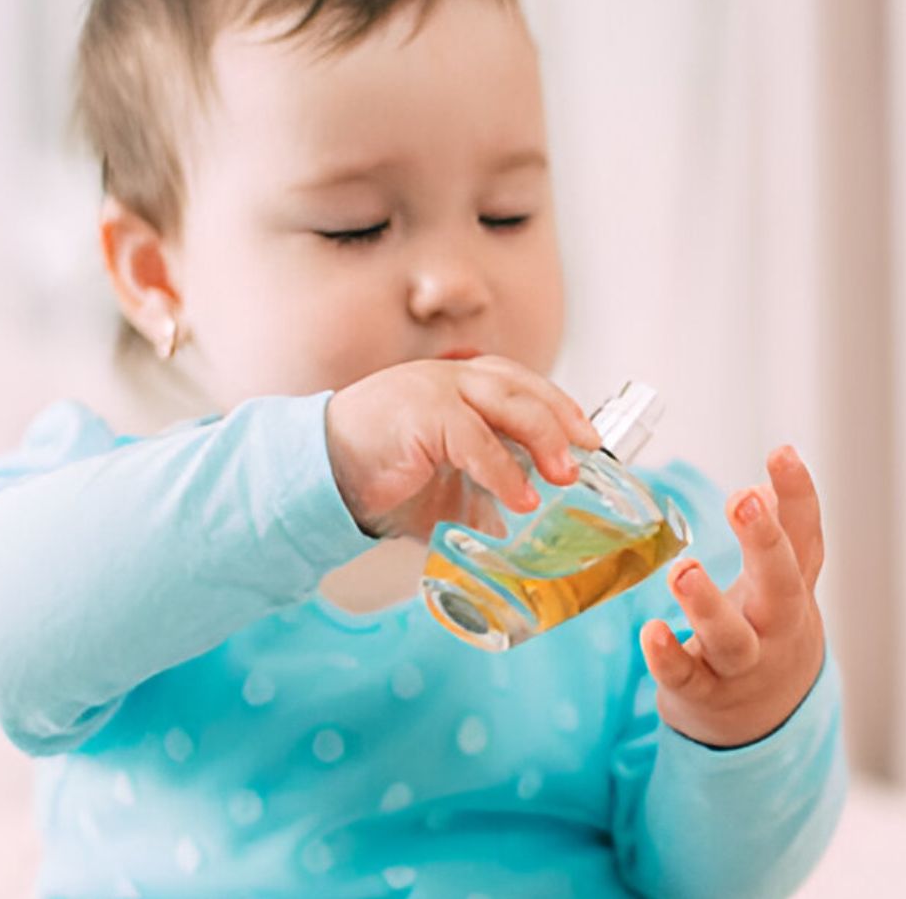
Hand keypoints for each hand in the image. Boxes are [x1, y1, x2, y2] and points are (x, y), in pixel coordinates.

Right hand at [324, 356, 600, 540]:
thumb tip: (516, 527)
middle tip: (587, 456)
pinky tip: (520, 498)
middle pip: (523, 387)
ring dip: (544, 439)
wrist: (317, 473)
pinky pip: (474, 439)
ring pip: (508, 402)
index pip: (521, 382)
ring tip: (563, 477)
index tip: (588, 437)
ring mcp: (434, 390)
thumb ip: (479, 494)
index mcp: (456, 384)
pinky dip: (503, 470)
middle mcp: (450, 378)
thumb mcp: (442, 484)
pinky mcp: (420, 414)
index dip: (559, 405)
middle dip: (562, 419)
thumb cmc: (378, 475)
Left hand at [640, 445, 827, 747]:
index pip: (805, 538)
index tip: (781, 452)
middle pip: (781, 585)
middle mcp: (775, 627)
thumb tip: (773, 472)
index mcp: (793, 589)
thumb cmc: (766, 628)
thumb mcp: (781, 579)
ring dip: (708, 605)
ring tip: (684, 570)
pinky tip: (652, 632)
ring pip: (732, 639)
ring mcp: (743, 665)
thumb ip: (779, 529)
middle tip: (743, 499)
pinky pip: (688, 678)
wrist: (764, 720)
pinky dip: (670, 657)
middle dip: (764, 542)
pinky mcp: (705, 694)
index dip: (798, 496)